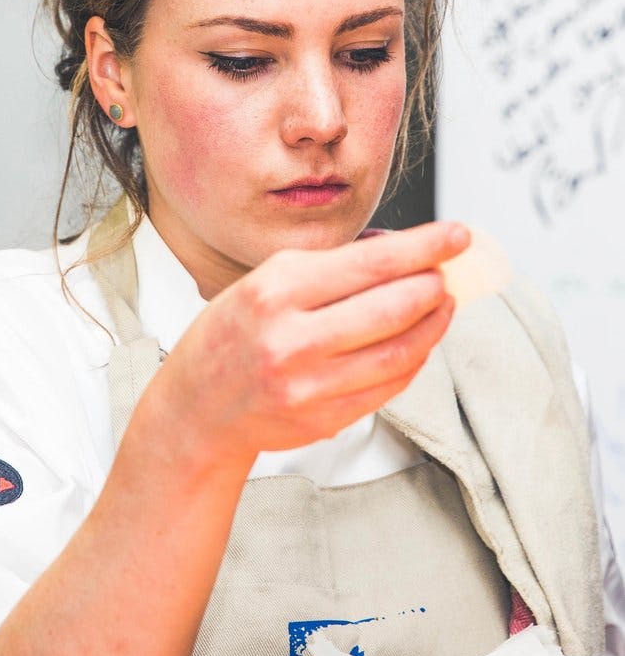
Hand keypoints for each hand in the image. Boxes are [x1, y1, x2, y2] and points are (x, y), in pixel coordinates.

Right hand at [149, 222, 468, 463]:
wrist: (198, 408)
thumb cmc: (231, 335)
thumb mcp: (264, 281)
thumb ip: (330, 267)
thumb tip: (401, 253)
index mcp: (275, 293)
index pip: (369, 264)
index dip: (423, 247)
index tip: (457, 235)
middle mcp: (292, 341)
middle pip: (392, 308)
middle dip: (433, 285)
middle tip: (448, 272)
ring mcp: (309, 386)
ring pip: (399, 352)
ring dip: (433, 324)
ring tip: (442, 304)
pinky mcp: (325, 420)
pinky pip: (389, 387)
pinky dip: (413, 359)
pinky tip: (418, 341)